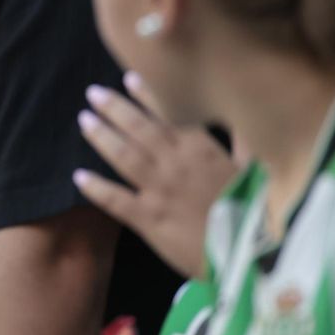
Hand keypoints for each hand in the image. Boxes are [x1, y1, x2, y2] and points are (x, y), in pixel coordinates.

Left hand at [73, 72, 236, 278]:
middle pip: (140, 130)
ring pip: (125, 157)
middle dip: (115, 108)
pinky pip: (116, 200)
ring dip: (102, 137)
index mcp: (203, 151)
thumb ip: (244, 142)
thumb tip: (242, 117)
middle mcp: (176, 165)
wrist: (249, 256)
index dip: (148, 96)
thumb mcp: (256, 171)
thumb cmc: (255, 214)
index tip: (128, 78)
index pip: (170, 115)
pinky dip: (96, 188)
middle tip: (93, 93)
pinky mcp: (148, 220)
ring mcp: (160, 191)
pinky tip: (78, 177)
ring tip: (84, 119)